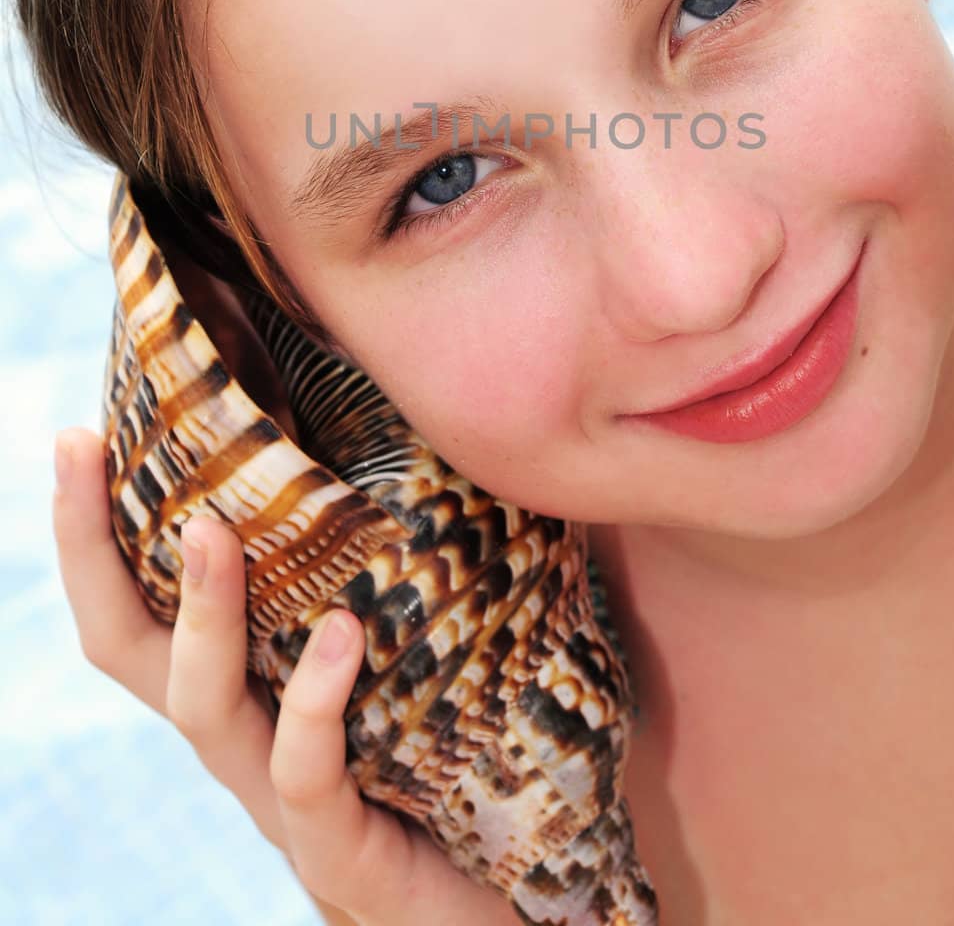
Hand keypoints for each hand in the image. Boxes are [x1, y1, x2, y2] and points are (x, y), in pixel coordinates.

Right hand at [53, 427, 519, 925]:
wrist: (531, 895)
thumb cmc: (481, 747)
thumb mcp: (429, 633)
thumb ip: (416, 548)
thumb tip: (433, 418)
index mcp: (250, 683)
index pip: (143, 603)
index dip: (96, 528)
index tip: (80, 435)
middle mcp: (244, 740)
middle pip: (127, 649)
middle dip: (91, 550)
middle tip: (80, 452)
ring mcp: (282, 801)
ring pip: (201, 707)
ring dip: (202, 614)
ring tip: (210, 531)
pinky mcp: (341, 852)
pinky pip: (304, 774)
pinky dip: (314, 702)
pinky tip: (343, 638)